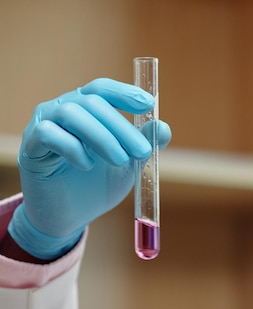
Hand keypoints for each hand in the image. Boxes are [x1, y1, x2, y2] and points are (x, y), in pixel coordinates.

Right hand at [8, 78, 171, 259]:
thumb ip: (144, 144)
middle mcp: (63, 109)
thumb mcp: (129, 164)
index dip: (125, 93)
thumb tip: (163, 127)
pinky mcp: (30, 147)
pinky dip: (73, 148)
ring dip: (102, 137)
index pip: (103, 89)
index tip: (148, 104)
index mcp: (87, 109)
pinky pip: (49, 134)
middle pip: (92, 102)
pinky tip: (87, 165)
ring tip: (120, 161)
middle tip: (142, 152)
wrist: (72, 215)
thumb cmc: (98, 183)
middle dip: (122, 126)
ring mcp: (44, 124)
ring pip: (71, 113)